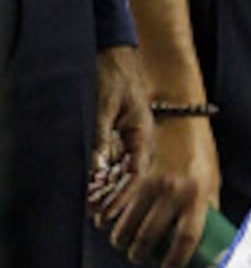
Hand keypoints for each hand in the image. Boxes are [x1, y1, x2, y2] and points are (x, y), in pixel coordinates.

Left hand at [89, 44, 152, 200]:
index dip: (122, 195)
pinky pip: (109, 157)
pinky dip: (100, 173)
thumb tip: (94, 170)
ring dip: (105, 188)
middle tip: (97, 218)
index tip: (108, 212)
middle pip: (127, 176)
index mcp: (143, 133)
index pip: (135, 174)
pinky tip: (91, 186)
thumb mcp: (104, 106)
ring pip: (117, 169)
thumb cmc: (114, 72)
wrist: (113, 49)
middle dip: (113, 198)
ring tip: (92, 208)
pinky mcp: (115, 130)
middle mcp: (137, 138)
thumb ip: (99, 138)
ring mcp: (126, 134)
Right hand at [100, 110, 219, 267]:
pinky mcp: (136, 174)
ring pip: (128, 222)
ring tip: (125, 246)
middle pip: (150, 235)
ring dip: (122, 239)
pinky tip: (112, 225)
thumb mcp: (211, 182)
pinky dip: (112, 218)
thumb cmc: (200, 155)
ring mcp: (153, 182)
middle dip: (140, 254)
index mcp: (198, 196)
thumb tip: (208, 238)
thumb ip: (206, 208)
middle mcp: (174, 190)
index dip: (176, 260)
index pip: (186, 237)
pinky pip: (119, 204)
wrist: (181, 120)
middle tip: (139, 259)